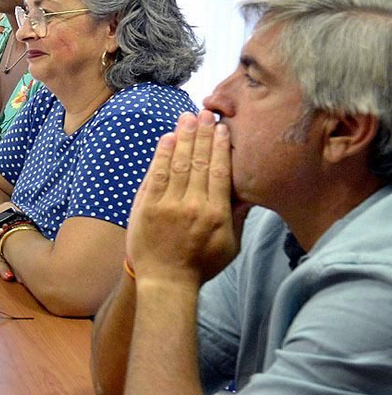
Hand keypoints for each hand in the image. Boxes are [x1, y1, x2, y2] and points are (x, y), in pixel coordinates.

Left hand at [125, 110, 237, 285]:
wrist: (166, 281)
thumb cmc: (201, 264)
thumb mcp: (230, 244)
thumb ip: (237, 216)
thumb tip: (248, 190)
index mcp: (216, 213)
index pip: (220, 172)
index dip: (220, 147)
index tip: (221, 128)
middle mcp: (193, 205)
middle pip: (199, 162)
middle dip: (202, 135)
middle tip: (204, 112)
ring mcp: (168, 205)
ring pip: (178, 164)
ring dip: (183, 138)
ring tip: (187, 117)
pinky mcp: (147, 206)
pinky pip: (156, 175)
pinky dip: (162, 155)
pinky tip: (168, 138)